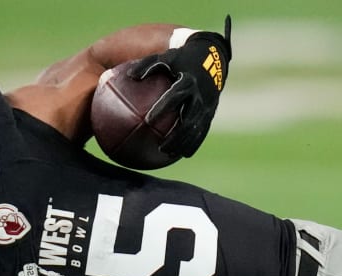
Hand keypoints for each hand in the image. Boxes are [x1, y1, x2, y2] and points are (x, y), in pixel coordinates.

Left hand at [127, 15, 232, 157]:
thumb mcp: (166, 57)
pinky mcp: (211, 112)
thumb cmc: (182, 58)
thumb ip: (147, 65)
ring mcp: (207, 105)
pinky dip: (195, 142)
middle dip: (176, 135)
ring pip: (196, 129)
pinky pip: (203, 130)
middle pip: (188, 120)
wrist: (212, 57)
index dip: (162, 108)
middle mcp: (200, 95)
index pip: (174, 97)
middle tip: (161, 147)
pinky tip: (183, 154)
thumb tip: (129, 76)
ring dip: (184, 143)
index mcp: (188, 81)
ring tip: (169, 153)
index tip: (148, 120)